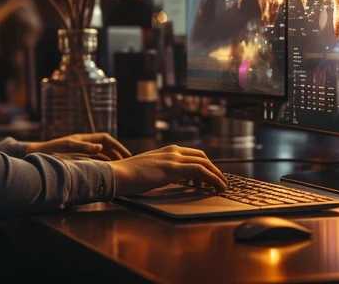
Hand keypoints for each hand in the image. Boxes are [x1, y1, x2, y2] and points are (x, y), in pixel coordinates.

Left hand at [27, 133, 131, 160]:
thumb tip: (100, 148)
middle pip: (106, 147)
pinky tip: (106, 172)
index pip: (106, 139)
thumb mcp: (68, 146)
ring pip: (101, 154)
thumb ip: (84, 147)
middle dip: (117, 153)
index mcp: (84, 138)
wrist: (39, 155)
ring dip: (111, 160)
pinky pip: (94, 161)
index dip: (117, 146)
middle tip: (128, 162)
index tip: (126, 154)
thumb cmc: (52, 150)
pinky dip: (102, 165)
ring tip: (120, 168)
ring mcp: (81, 151)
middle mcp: (84, 144)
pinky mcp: (78, 159)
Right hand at [108, 145, 227, 195]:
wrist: (116, 175)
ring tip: (222, 187)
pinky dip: (213, 179)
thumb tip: (164, 178)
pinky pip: (200, 171)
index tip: (209, 177)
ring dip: (217, 175)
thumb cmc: (127, 176)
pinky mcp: (172, 169)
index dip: (204, 165)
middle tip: (219, 182)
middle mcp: (172, 151)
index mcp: (166, 150)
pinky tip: (217, 187)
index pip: (192, 154)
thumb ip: (158, 170)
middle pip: (201, 157)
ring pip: (204, 163)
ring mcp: (172, 159)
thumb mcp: (147, 170)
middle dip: (214, 169)